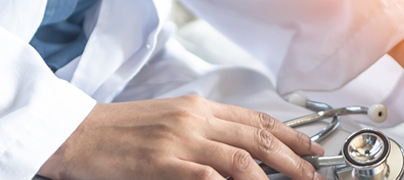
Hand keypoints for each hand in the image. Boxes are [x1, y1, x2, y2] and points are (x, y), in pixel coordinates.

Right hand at [37, 95, 325, 179]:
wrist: (75, 133)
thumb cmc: (120, 130)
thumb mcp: (171, 120)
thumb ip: (206, 131)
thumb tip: (245, 151)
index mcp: (199, 108)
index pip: (257, 120)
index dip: (292, 135)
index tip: (312, 150)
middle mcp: (195, 121)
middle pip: (258, 139)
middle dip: (294, 160)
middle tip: (313, 176)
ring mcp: (180, 142)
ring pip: (241, 159)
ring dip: (272, 178)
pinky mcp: (162, 164)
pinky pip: (207, 177)